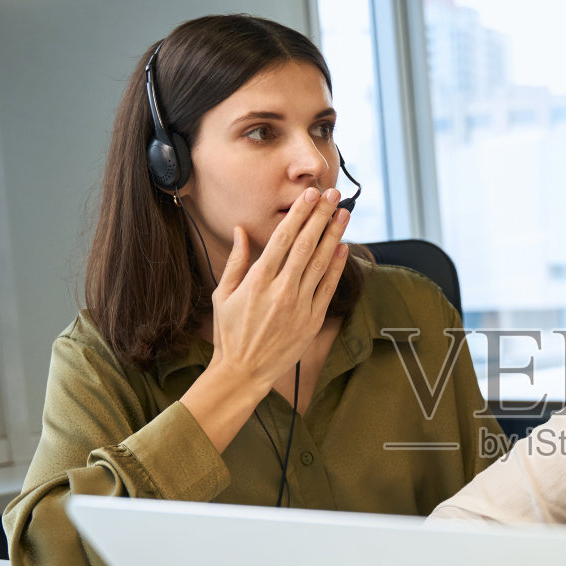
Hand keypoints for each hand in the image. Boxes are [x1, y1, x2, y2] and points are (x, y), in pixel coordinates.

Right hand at [209, 187, 349, 396]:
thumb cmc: (230, 333)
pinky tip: (343, 248)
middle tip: (332, 194)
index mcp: (257, 281)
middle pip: (305, 245)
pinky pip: (327, 288)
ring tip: (343, 213)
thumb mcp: (222, 294)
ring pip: (320, 263)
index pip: (282, 238)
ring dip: (333, 236)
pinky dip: (336, 267)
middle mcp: (280, 290)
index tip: (310, 195)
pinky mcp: (311, 321)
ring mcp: (299, 306)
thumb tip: (241, 230)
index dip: (299, 214)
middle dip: (321, 216)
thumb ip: (236, 260)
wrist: (243, 372)